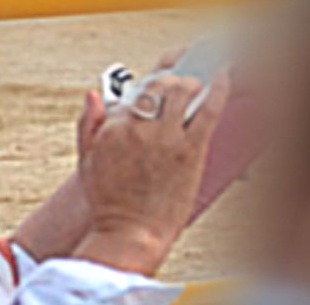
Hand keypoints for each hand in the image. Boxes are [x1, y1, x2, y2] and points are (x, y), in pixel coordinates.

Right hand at [72, 55, 230, 275]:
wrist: (131, 232)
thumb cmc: (109, 200)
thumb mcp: (86, 158)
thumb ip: (88, 122)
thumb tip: (92, 94)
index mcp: (113, 127)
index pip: (134, 92)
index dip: (147, 88)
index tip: (154, 92)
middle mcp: (139, 127)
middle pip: (159, 86)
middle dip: (169, 81)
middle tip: (177, 86)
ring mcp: (167, 137)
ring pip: (183, 91)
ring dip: (191, 82)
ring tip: (195, 86)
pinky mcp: (191, 150)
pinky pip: (208, 110)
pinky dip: (218, 89)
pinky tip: (222, 77)